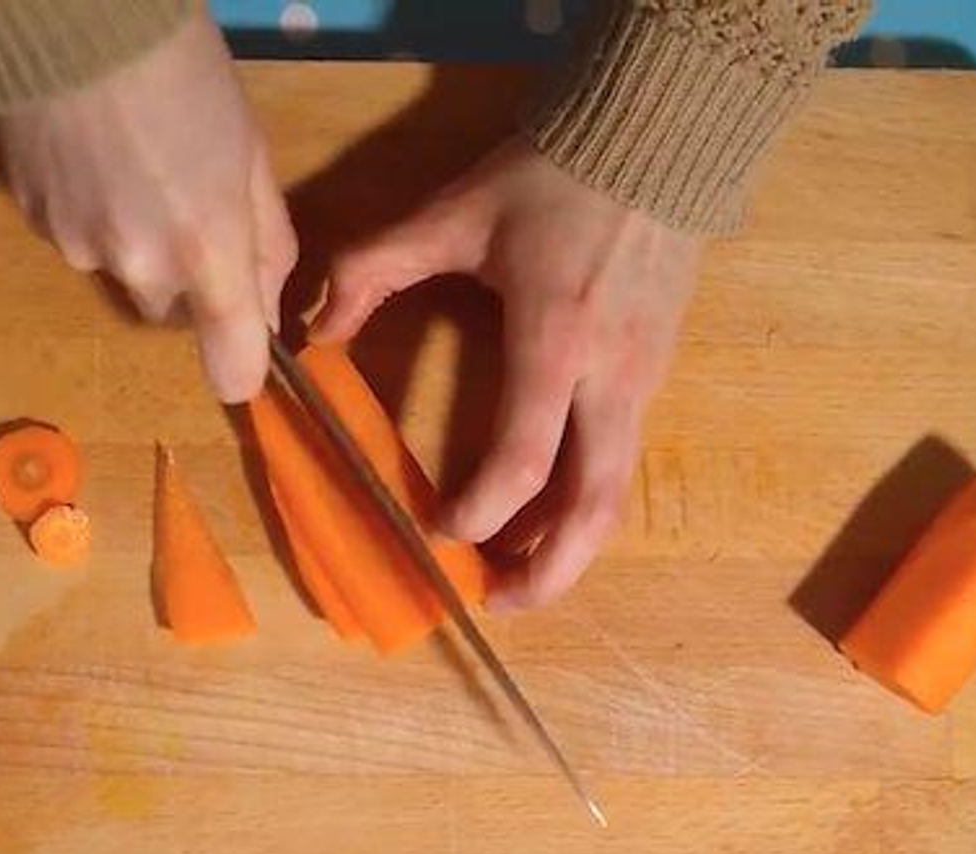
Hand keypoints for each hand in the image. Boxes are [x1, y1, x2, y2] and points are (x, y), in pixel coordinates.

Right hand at [0, 13, 295, 402]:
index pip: (231, 369)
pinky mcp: (35, 224)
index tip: (247, 342)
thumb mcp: (251, 153)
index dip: (244, 366)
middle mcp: (142, 270)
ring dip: (138, 244)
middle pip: (175, 315)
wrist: (66, 17)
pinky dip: (93, 215)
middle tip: (191, 205)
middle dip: (190, 280)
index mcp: (208, 252)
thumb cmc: (182, 72)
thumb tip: (268, 307)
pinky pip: (80, 242)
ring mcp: (81, 251)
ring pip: (125, 276)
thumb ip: (268, 242)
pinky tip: (92, 157)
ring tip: (134, 167)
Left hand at [313, 138, 699, 608]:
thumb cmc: (552, 175)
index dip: (480, 511)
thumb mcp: (455, 210)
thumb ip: (374, 265)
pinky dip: (584, 506)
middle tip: (495, 601)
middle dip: (547, 571)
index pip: (524, 458)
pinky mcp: (657, 374)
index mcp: (556, 339)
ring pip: (617, 495)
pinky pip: (622, 462)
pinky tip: (544, 515)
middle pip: (594, 507)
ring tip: (517, 577)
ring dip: (569, 550)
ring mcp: (644, 380)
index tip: (439, 530)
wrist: (661, 131)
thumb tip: (315, 328)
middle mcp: (611, 377)